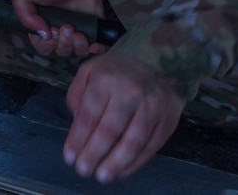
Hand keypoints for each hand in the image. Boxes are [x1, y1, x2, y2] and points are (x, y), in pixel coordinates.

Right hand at [11, 0, 109, 58]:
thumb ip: (24, 16)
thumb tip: (43, 34)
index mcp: (41, 25)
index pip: (43, 47)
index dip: (48, 43)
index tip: (52, 30)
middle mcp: (59, 30)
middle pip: (61, 51)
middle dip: (64, 43)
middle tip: (66, 27)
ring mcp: (77, 30)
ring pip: (77, 51)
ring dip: (78, 46)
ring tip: (79, 33)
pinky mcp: (93, 28)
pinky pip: (96, 47)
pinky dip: (96, 49)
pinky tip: (94, 43)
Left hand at [63, 53, 183, 182]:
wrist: (159, 60)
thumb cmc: (116, 70)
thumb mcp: (89, 71)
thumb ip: (77, 94)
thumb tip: (77, 123)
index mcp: (105, 79)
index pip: (88, 115)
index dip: (78, 139)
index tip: (69, 157)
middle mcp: (131, 92)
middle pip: (109, 130)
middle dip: (94, 154)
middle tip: (83, 170)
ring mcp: (153, 107)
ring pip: (133, 141)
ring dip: (116, 163)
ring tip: (103, 176)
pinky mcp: (168, 120)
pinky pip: (152, 146)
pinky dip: (136, 161)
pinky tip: (123, 170)